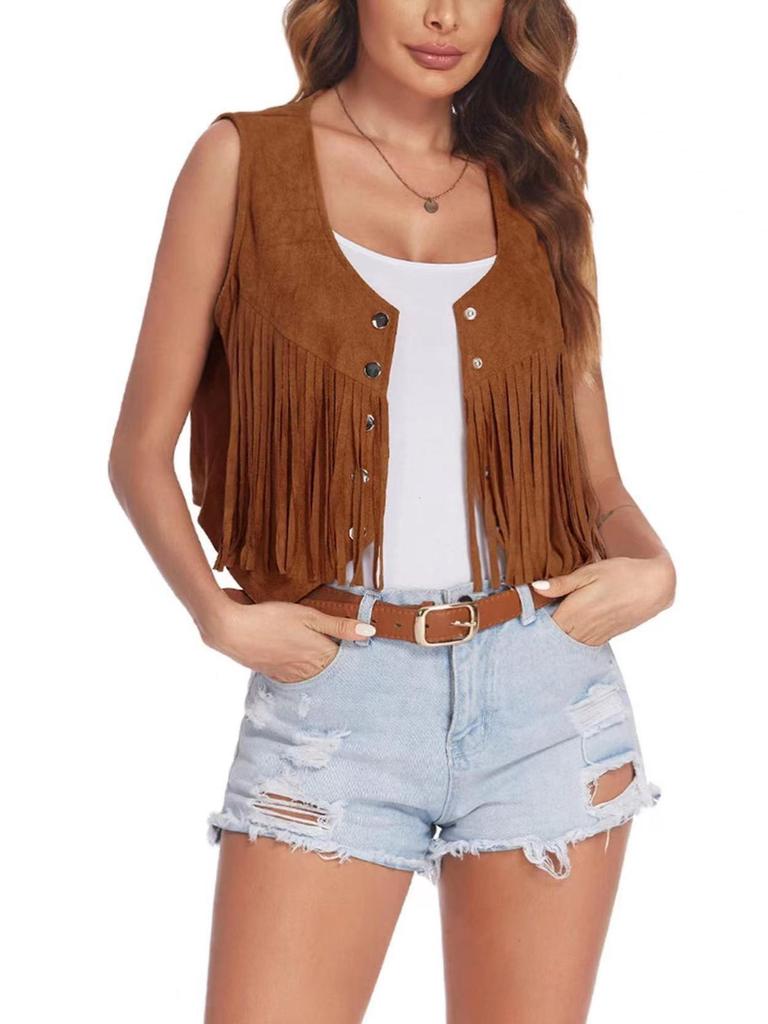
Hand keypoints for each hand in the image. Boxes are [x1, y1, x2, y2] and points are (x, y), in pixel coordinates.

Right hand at [197, 593, 375, 681]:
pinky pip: (293, 675)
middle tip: (339, 650)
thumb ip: (339, 625)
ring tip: (315, 651)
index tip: (360, 649)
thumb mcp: (308, 615)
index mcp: (319, 655)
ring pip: (312, 674)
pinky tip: (294, 655)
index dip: (353, 653)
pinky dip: (298, 668)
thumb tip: (370, 632)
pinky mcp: (272, 673)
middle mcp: (306, 670)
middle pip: (330, 671)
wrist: (231, 630)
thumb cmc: (270, 618)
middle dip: (336, 662)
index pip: (346, 662)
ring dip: (317, 666)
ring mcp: (288, 674)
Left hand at [531, 553, 675, 645]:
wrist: (654, 586)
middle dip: (539, 631)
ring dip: (554, 637)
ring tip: (544, 625)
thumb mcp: (589, 572)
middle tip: (524, 622)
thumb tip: (534, 587)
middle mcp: (581, 630)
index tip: (518, 614)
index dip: (529, 622)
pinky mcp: (603, 639)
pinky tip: (566, 628)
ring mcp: (593, 637)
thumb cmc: (621, 574)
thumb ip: (561, 584)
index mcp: (573, 613)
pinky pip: (579, 644)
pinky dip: (569, 639)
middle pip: (551, 638)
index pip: (541, 627)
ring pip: (565, 643)